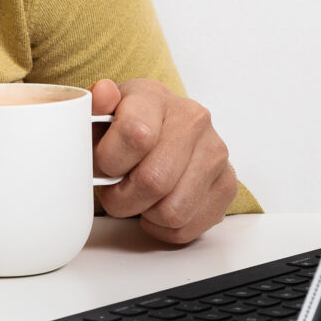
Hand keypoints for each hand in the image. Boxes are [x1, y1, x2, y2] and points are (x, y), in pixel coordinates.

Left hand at [90, 77, 238, 244]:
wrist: (157, 133)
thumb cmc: (122, 128)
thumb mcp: (98, 114)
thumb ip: (93, 106)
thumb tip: (103, 93)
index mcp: (155, 96)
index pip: (136, 135)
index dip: (110, 162)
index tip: (104, 164)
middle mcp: (193, 119)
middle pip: (154, 181)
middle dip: (123, 197)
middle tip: (116, 189)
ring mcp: (215, 152)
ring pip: (173, 211)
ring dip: (146, 213)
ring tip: (139, 196)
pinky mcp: (227, 184)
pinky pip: (187, 228)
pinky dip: (164, 228)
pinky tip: (158, 205)